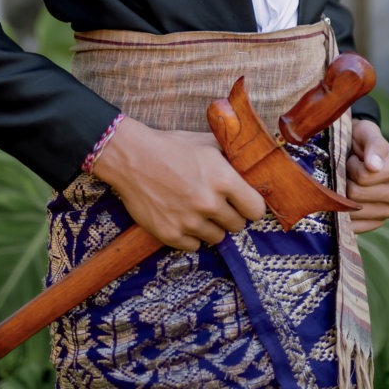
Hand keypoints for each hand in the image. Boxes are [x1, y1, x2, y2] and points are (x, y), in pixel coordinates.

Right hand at [92, 117, 266, 250]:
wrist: (132, 157)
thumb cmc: (171, 147)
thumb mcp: (207, 143)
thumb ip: (232, 156)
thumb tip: (253, 163)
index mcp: (223, 180)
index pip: (256, 210)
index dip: (250, 206)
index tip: (243, 203)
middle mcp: (209, 204)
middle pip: (237, 226)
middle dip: (229, 215)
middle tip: (215, 204)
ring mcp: (189, 222)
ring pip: (217, 238)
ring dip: (210, 226)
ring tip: (196, 209)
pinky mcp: (170, 235)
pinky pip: (194, 246)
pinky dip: (191, 235)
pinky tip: (182, 218)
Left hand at [346, 120, 388, 233]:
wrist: (355, 152)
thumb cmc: (360, 139)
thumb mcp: (366, 132)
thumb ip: (373, 145)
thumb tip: (374, 166)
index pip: (364, 177)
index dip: (351, 166)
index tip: (354, 159)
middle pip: (356, 195)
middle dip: (345, 181)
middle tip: (348, 171)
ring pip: (353, 211)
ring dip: (342, 197)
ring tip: (349, 183)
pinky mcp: (377, 223)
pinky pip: (354, 227)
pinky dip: (343, 216)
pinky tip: (345, 202)